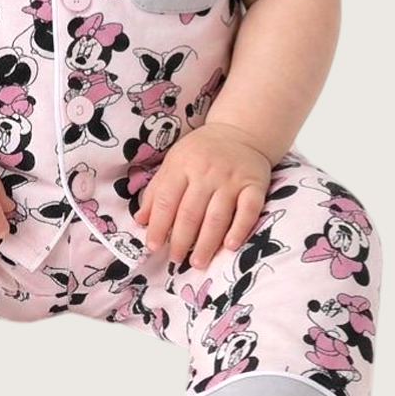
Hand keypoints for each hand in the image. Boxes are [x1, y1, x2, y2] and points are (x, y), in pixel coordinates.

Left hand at [133, 123, 272, 268]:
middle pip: (191, 212)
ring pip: (217, 216)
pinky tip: (230, 246)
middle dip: (181, 240)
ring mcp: (231, 179)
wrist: (239, 132)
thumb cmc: (199, 153)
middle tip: (174, 260)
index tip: (153, 247)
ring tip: (197, 263)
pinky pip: (248, 210)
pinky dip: (240, 229)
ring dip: (206, 243)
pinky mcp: (254, 185)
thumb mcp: (173, 163)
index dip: (158, 225)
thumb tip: (140, 221)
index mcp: (182, 166)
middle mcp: (206, 172)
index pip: (167, 201)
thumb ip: (156, 192)